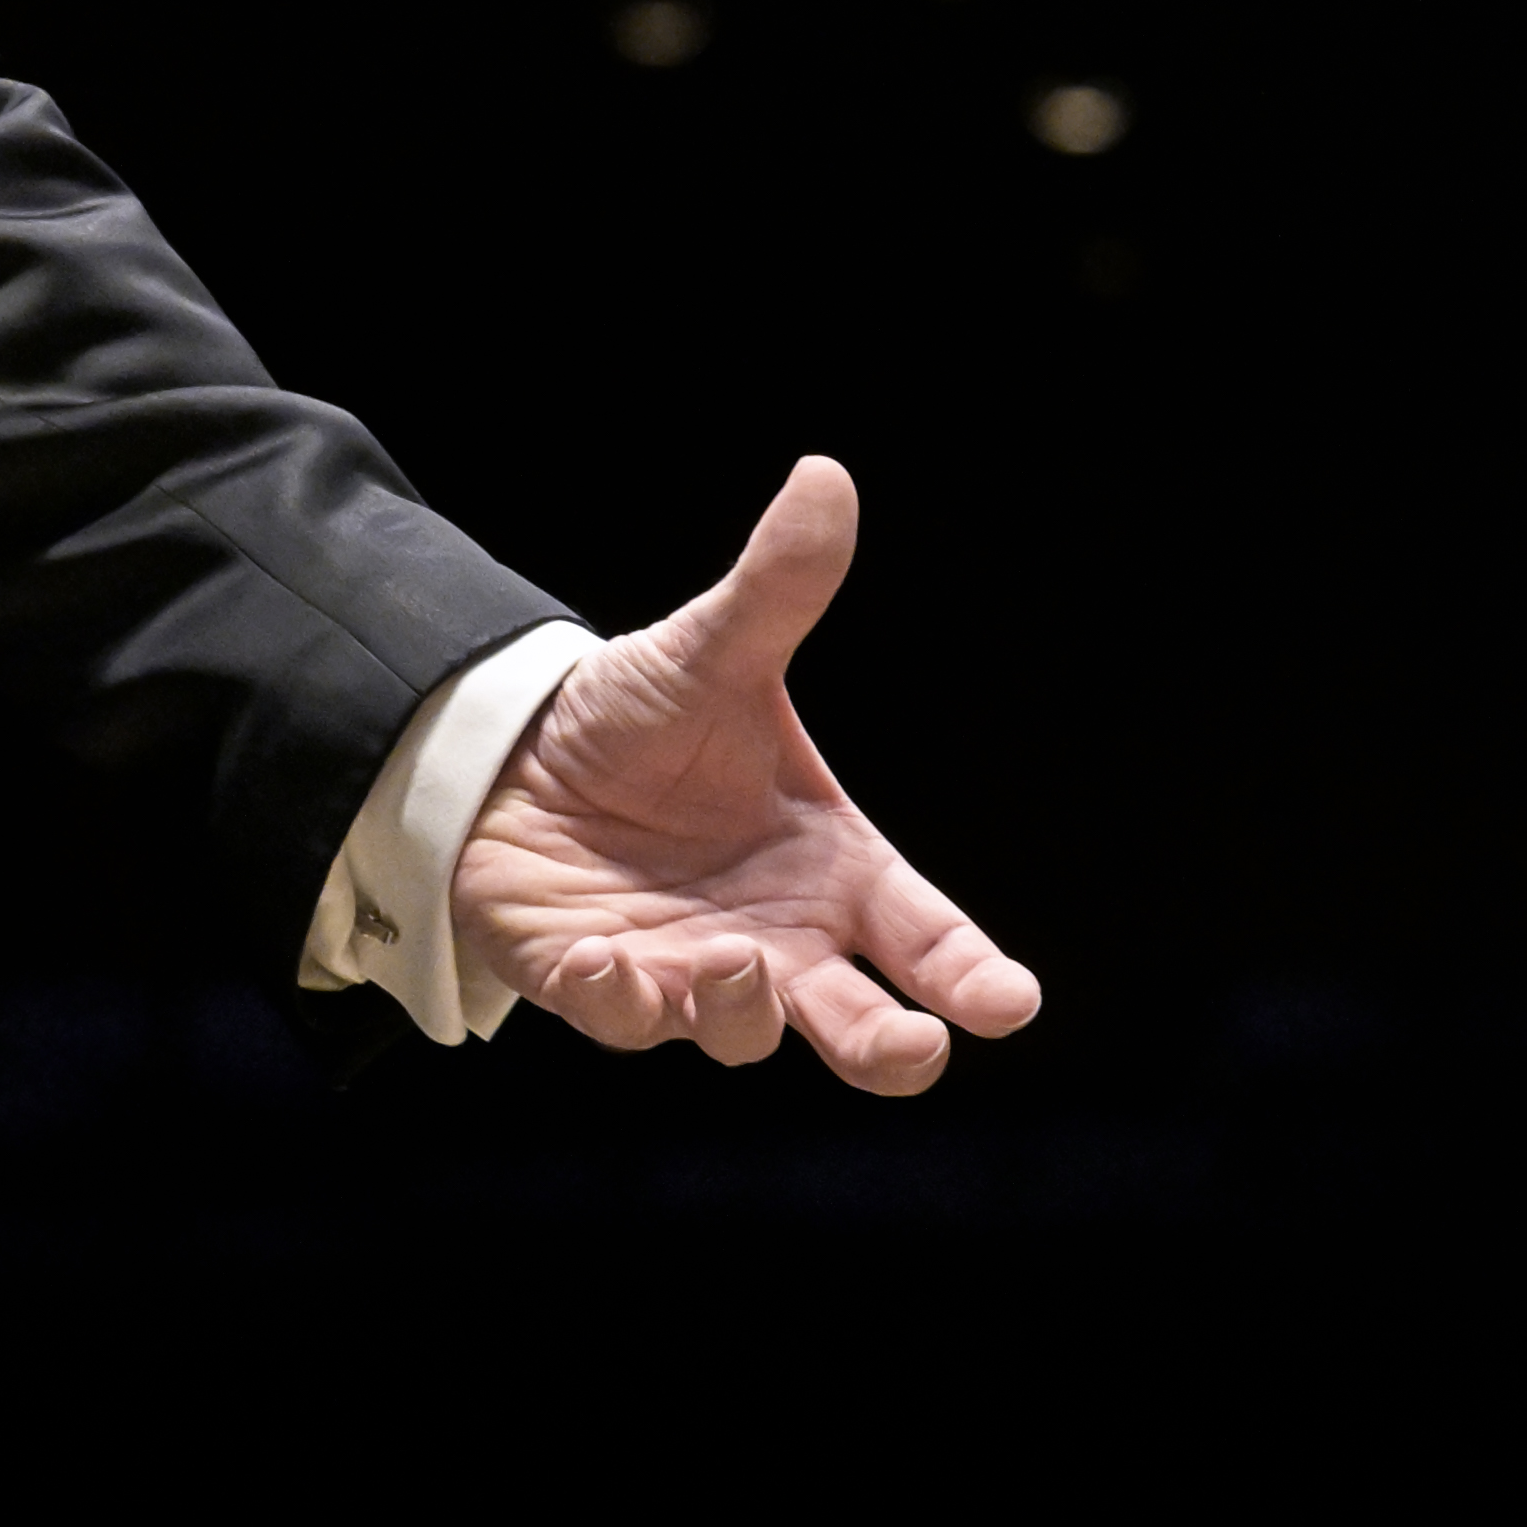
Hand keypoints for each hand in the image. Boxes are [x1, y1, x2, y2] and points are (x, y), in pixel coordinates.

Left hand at [452, 455, 1041, 1092]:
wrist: (517, 750)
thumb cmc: (645, 722)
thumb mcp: (711, 652)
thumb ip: (777, 588)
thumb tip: (825, 476)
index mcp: (829, 871)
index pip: (923, 936)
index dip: (969, 974)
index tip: (1009, 1001)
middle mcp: (773, 939)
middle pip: (855, 1026)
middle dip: (889, 1049)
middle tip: (913, 1050)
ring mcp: (686, 973)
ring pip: (738, 1029)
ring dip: (744, 1009)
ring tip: (736, 958)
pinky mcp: (593, 983)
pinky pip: (615, 1015)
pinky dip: (619, 999)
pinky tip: (613, 963)